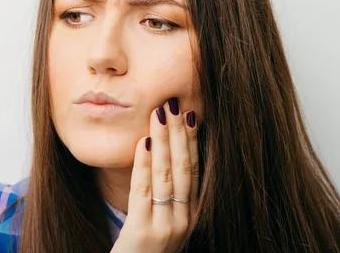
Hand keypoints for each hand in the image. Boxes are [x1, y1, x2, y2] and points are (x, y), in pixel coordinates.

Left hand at [111, 97, 199, 252]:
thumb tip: (162, 151)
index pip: (196, 170)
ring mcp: (166, 228)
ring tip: (161, 113)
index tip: (191, 113)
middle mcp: (184, 221)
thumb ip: (167, 192)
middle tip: (175, 103)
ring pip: (167, 175)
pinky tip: (144, 142)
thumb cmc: (146, 249)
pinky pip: (144, 191)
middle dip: (180, 133)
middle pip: (185, 168)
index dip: (194, 140)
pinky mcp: (143, 233)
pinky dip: (144, 164)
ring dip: (164, 141)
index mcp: (191, 216)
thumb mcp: (165, 221)